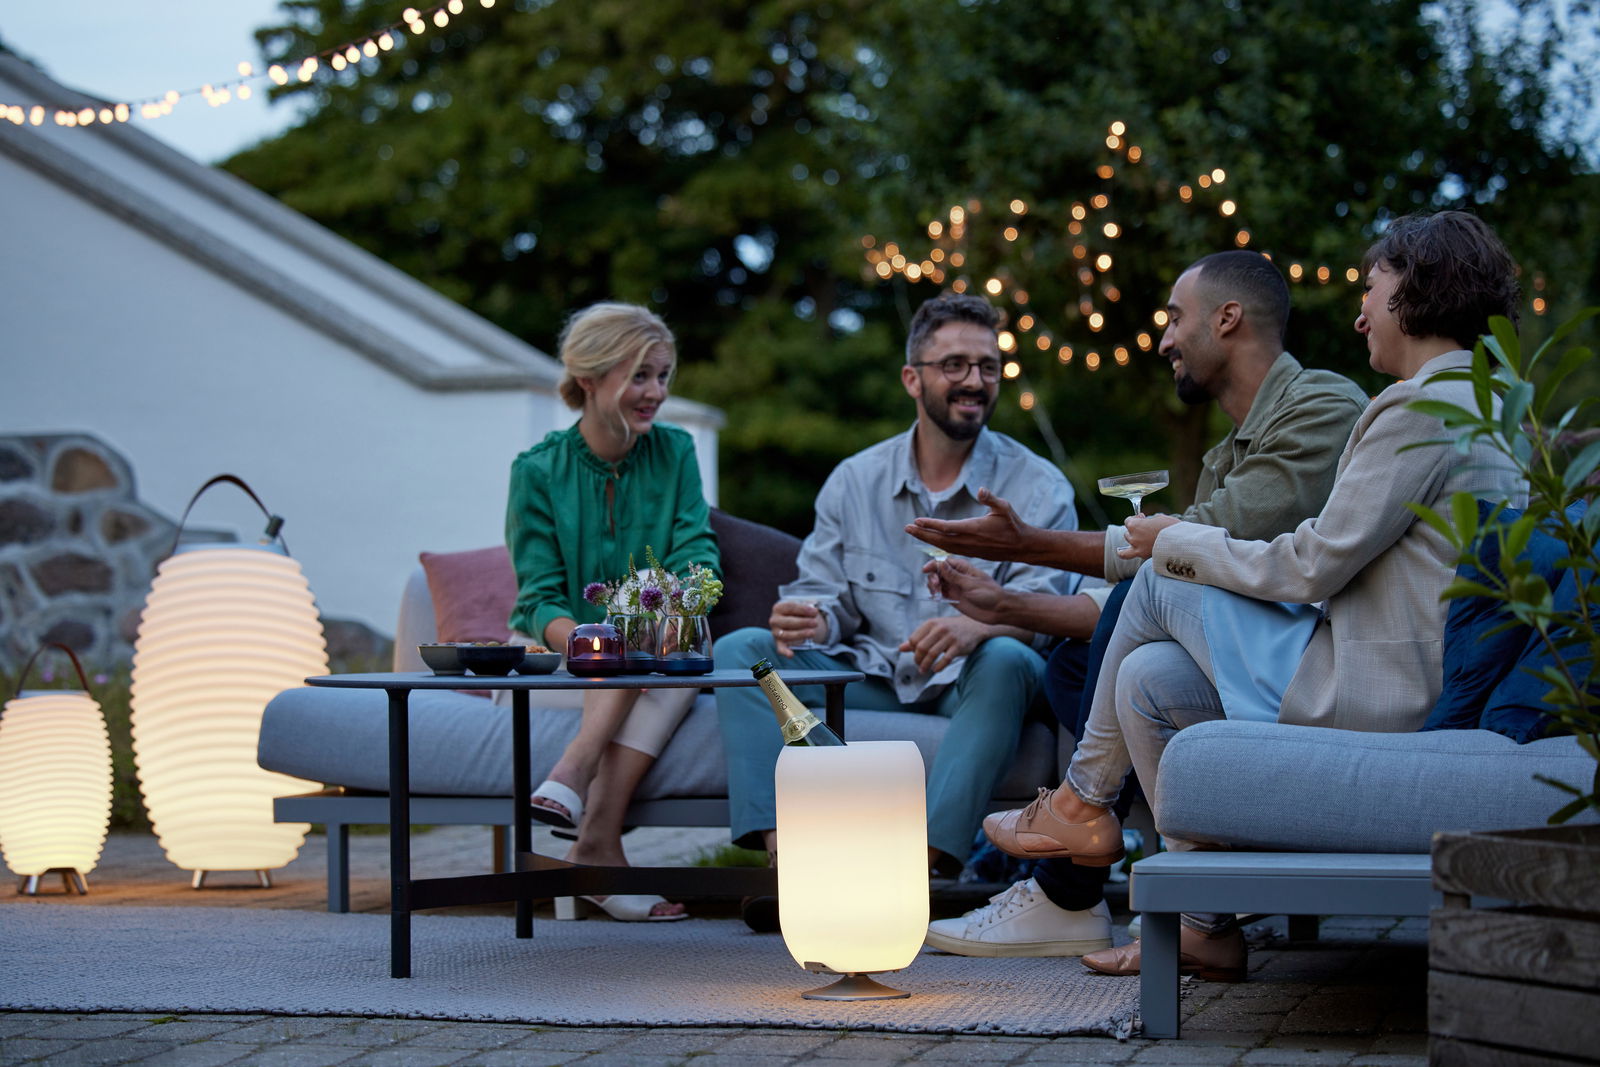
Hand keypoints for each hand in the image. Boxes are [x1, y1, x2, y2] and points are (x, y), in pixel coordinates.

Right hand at [769, 599, 823, 657]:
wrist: (788, 622)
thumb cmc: (796, 612)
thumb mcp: (800, 607)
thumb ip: (806, 608)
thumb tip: (814, 610)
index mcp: (778, 608)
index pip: (791, 607)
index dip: (804, 609)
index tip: (816, 612)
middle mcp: (774, 620)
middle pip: (789, 621)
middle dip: (803, 622)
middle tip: (815, 623)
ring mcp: (775, 632)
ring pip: (787, 635)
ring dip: (800, 634)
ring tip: (812, 633)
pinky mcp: (778, 643)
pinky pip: (780, 648)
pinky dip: (785, 652)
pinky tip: (791, 655)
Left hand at [899, 614, 985, 674]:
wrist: (974, 626)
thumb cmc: (950, 629)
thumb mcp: (933, 629)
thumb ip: (918, 638)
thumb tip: (901, 648)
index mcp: (931, 623)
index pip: (914, 639)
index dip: (912, 650)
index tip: (915, 656)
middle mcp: (940, 629)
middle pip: (921, 647)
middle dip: (917, 659)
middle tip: (918, 666)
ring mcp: (950, 637)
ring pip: (932, 654)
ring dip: (925, 665)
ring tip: (923, 671)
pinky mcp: (959, 646)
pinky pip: (946, 659)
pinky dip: (938, 666)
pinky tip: (935, 669)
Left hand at [905, 487, 1035, 561]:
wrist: (1021, 546)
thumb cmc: (1013, 524)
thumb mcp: (1004, 507)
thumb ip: (991, 499)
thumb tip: (981, 489)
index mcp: (973, 529)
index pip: (947, 528)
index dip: (930, 525)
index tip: (916, 521)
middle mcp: (968, 541)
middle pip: (939, 539)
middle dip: (922, 534)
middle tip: (906, 528)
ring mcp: (969, 549)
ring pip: (943, 546)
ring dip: (927, 539)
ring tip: (914, 533)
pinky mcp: (971, 553)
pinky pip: (950, 550)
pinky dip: (937, 546)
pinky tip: (930, 541)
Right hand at [930, 558, 1007, 624]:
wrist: (998, 610)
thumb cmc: (990, 594)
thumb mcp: (971, 584)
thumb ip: (954, 575)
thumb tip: (941, 563)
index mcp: (963, 568)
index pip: (944, 561)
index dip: (933, 564)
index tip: (926, 570)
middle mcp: (957, 576)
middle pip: (937, 571)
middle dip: (933, 577)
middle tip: (936, 585)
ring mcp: (954, 586)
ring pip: (936, 582)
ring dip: (933, 586)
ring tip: (937, 593)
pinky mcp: (953, 597)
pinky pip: (939, 593)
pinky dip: (935, 594)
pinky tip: (938, 598)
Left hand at [1118, 513, 1181, 559]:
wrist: (1179, 542)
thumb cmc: (1170, 527)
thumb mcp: (1159, 518)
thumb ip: (1149, 520)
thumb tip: (1148, 522)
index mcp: (1135, 525)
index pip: (1128, 520)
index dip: (1136, 518)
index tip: (1142, 517)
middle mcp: (1133, 536)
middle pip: (1128, 531)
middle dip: (1136, 529)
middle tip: (1146, 528)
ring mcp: (1136, 547)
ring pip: (1128, 541)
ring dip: (1133, 538)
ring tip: (1140, 537)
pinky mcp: (1142, 555)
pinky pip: (1126, 555)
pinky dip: (1122, 553)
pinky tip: (1120, 551)